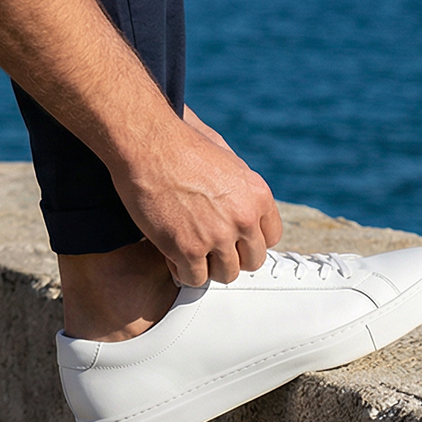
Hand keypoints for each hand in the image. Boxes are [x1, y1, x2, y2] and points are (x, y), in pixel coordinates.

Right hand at [111, 109, 281, 285]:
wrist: (149, 145)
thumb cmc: (181, 143)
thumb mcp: (226, 156)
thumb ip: (240, 186)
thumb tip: (241, 202)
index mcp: (257, 195)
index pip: (271, 237)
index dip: (250, 241)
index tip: (234, 239)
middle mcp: (244, 218)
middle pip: (252, 261)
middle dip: (232, 257)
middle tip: (211, 249)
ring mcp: (217, 236)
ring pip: (226, 274)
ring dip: (209, 267)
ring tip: (191, 253)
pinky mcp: (187, 249)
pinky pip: (195, 279)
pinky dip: (183, 271)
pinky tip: (172, 255)